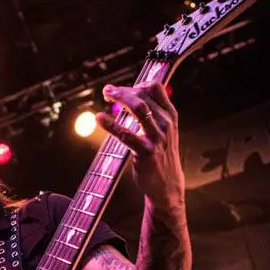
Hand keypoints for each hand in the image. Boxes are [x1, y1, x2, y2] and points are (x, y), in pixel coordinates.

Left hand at [97, 82, 184, 213]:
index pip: (155, 88)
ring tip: (106, 96)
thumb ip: (152, 114)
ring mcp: (156, 137)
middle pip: (143, 95)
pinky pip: (125, 134)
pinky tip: (99, 118)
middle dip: (123, 90)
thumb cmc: (161, 157)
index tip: (122, 88)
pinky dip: (110, 124)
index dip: (137, 83)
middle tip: (107, 91)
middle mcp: (165, 123)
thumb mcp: (163, 132)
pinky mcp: (146, 152)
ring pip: (138, 108)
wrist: (167, 186)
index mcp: (170, 115)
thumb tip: (130, 97)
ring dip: (120, 98)